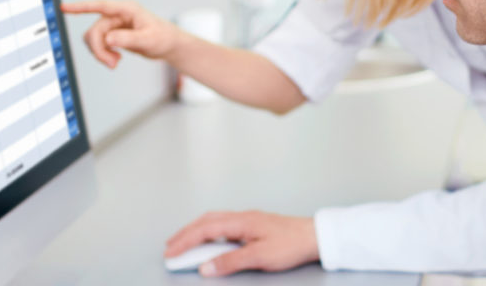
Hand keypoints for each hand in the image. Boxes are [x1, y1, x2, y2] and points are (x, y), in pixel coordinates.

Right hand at [62, 0, 181, 67]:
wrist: (168, 45)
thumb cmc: (163, 37)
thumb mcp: (148, 40)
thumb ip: (128, 39)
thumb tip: (108, 39)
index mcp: (127, 9)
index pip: (100, 6)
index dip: (81, 7)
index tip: (63, 8)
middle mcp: (117, 15)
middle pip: (95, 31)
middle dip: (99, 49)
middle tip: (112, 64)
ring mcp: (114, 25)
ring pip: (93, 39)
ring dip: (100, 53)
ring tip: (115, 63)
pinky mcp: (113, 35)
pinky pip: (98, 45)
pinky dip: (103, 55)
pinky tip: (116, 59)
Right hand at [164, 210, 318, 276]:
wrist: (315, 237)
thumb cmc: (291, 245)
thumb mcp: (259, 257)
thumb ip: (230, 262)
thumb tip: (205, 268)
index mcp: (240, 221)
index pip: (204, 229)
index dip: (184, 241)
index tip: (169, 253)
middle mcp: (241, 217)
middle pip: (205, 222)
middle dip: (184, 234)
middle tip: (169, 247)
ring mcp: (247, 220)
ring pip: (214, 222)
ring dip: (196, 232)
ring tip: (184, 245)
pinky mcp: (253, 226)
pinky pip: (223, 226)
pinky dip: (209, 233)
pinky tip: (209, 242)